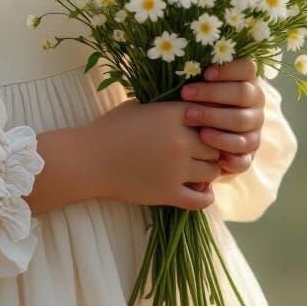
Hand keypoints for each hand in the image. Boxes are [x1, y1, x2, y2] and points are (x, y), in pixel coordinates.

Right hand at [84, 98, 223, 210]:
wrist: (89, 158)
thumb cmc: (112, 128)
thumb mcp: (142, 106)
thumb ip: (170, 106)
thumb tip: (195, 105)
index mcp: (174, 114)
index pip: (212, 117)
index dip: (211, 123)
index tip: (205, 129)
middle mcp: (180, 140)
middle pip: (217, 145)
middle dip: (211, 148)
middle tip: (202, 152)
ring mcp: (176, 169)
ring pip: (213, 171)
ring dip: (208, 171)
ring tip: (198, 170)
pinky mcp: (169, 193)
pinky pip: (203, 199)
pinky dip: (205, 196)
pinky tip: (199, 190)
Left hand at [180, 57, 264, 190]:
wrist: (203, 135)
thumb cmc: (197, 101)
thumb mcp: (199, 86)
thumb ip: (198, 76)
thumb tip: (184, 63)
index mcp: (247, 81)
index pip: (247, 68)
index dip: (228, 69)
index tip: (205, 73)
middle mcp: (255, 102)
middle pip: (242, 93)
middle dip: (212, 93)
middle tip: (185, 95)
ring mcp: (254, 127)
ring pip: (241, 122)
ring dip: (217, 121)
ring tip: (193, 122)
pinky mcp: (249, 152)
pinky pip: (245, 155)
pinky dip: (232, 157)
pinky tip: (217, 157)